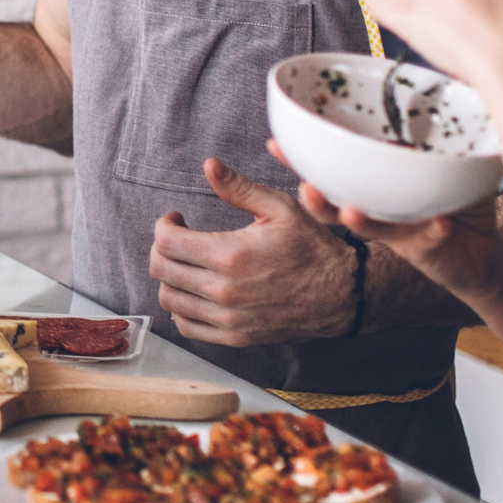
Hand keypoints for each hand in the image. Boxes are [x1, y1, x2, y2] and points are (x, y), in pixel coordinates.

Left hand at [148, 157, 355, 345]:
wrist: (342, 294)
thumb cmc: (312, 248)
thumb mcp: (280, 208)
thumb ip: (239, 187)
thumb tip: (209, 165)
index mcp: (230, 255)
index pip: (166, 242)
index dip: (164, 225)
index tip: (176, 219)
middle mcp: (224, 291)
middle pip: (161, 269)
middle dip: (162, 248)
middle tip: (178, 238)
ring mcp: (227, 319)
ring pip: (169, 299)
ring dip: (170, 277)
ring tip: (187, 263)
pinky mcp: (234, 338)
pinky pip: (186, 326)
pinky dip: (181, 308)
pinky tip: (195, 290)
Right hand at [275, 138, 502, 305]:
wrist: (482, 252)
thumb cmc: (455, 198)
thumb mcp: (444, 154)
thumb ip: (433, 125)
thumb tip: (437, 76)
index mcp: (369, 185)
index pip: (329, 170)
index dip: (299, 160)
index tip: (275, 143)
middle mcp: (377, 209)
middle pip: (334, 205)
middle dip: (315, 198)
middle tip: (307, 187)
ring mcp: (399, 232)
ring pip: (371, 228)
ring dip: (360, 221)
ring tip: (352, 212)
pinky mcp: (426, 250)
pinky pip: (429, 239)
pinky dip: (433, 232)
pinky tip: (441, 223)